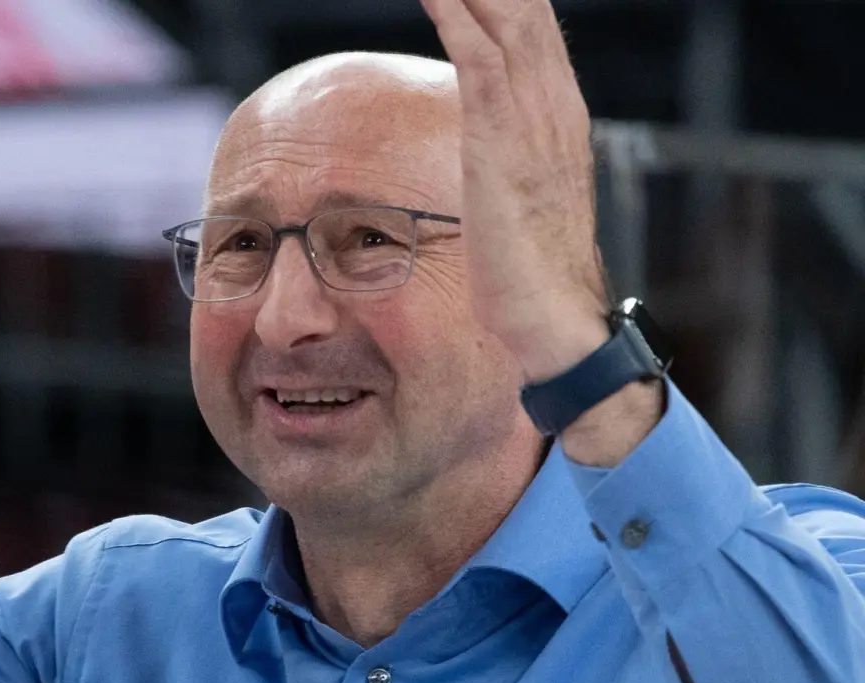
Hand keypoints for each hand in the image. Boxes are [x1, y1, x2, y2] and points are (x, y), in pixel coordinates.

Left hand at [418, 0, 609, 382]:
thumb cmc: (525, 268)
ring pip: (505, 16)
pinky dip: (457, 15)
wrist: (552, 321)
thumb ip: (501, 152)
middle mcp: (553, 100)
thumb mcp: (514, 191)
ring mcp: (533, 119)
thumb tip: (476, 141)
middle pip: (522, 5)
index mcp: (555, 108)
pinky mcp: (503, 143)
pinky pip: (480, 58)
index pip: (528, 20)